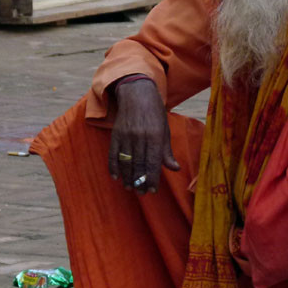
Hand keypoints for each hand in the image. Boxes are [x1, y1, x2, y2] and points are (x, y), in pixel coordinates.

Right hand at [107, 78, 178, 194]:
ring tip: (130, 188)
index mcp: (156, 136)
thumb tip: (175, 169)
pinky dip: (114, 167)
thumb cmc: (155, 114)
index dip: (152, 178)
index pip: (153, 163)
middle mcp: (141, 137)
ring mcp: (127, 135)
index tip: (152, 190)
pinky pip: (113, 154)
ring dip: (127, 177)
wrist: (138, 94)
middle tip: (141, 193)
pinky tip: (116, 177)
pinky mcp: (116, 134)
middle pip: (139, 165)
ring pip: (126, 161)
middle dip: (140, 181)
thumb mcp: (165, 130)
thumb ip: (167, 152)